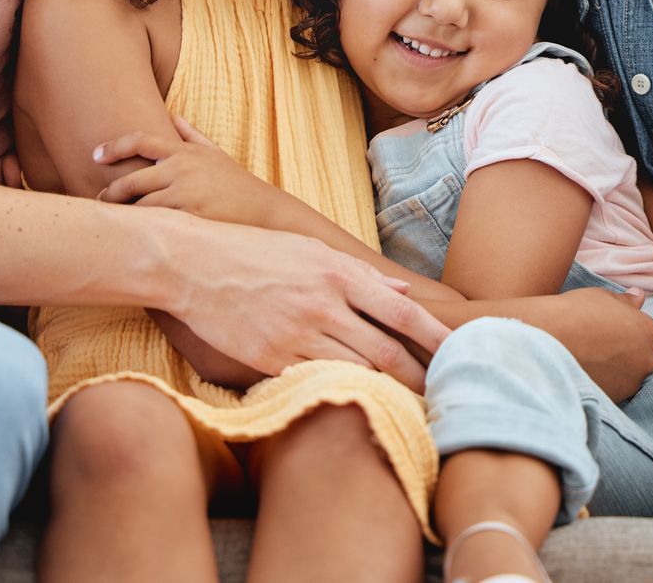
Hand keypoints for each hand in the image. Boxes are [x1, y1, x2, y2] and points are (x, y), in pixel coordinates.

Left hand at [95, 116, 293, 229]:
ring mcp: (187, 195)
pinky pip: (157, 225)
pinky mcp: (191, 219)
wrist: (265, 211)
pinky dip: (142, 229)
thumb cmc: (237, 184)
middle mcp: (183, 170)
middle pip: (131, 180)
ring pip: (140, 206)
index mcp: (185, 152)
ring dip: (124, 215)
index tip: (95, 156)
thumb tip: (172, 114)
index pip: (140, 141)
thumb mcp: (216, 154)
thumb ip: (192, 135)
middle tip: (99, 202)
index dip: (113, 146)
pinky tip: (132, 236)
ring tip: (112, 223)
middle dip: (111, 194)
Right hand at [171, 218, 445, 391]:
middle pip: (387, 351)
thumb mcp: (309, 249)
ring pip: (356, 372)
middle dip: (419, 376)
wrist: (192, 264)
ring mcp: (297, 334)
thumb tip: (400, 287)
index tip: (460, 352)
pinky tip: (357, 401)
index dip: (435, 335)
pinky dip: (341, 392)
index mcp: (337, 271)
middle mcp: (324, 304)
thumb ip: (358, 272)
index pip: (402, 310)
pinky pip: (316, 381)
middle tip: (440, 392)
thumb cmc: (252, 252)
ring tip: (407, 403)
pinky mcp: (272, 359)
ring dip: (385, 391)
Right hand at [513, 286, 652, 402]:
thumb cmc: (577, 313)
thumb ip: (626, 300)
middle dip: (623, 349)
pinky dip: (603, 381)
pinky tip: (585, 370)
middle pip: (639, 354)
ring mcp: (631, 383)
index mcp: (649, 332)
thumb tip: (639, 296)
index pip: (644, 330)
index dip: (624, 326)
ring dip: (614, 367)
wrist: (547, 341)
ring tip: (588, 356)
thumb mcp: (603, 296)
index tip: (606, 326)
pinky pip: (612, 388)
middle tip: (596, 341)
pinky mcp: (614, 398)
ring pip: (626, 373)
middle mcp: (647, 360)